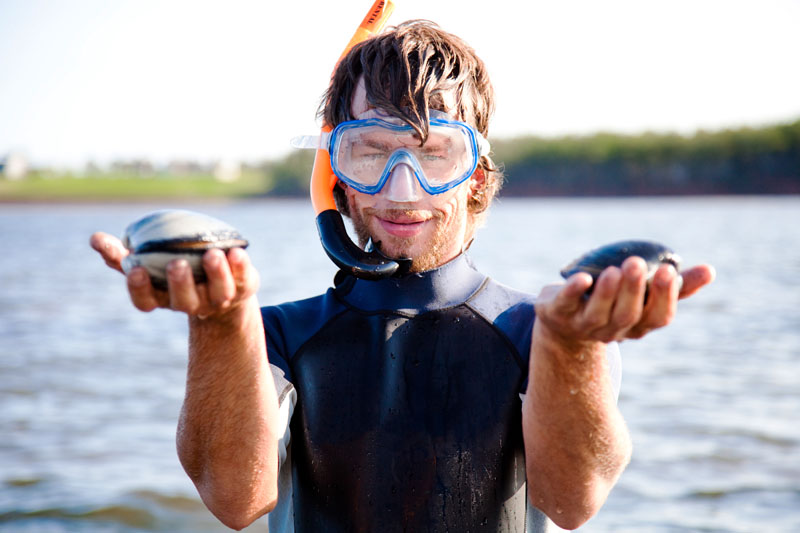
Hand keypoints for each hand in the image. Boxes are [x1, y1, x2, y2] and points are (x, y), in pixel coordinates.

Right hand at [89, 231, 258, 318]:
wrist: (225, 288)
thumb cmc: (177, 272)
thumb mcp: (149, 262)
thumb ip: (121, 254)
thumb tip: (94, 238)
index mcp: (164, 297)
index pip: (147, 301)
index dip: (140, 289)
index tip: (136, 270)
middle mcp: (192, 302)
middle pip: (184, 300)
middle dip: (180, 283)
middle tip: (176, 264)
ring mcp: (220, 298)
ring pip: (218, 291)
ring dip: (216, 273)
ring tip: (212, 254)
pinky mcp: (244, 288)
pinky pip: (244, 279)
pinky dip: (240, 266)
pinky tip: (235, 251)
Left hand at [535, 256, 714, 344]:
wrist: (562, 320)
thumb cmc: (611, 302)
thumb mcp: (642, 296)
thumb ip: (674, 285)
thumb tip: (710, 271)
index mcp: (638, 325)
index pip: (657, 317)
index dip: (665, 297)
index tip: (669, 270)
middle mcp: (613, 329)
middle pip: (628, 315)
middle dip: (634, 290)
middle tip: (638, 263)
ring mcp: (583, 325)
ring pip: (598, 313)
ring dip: (608, 292)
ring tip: (615, 269)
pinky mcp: (557, 314)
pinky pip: (566, 304)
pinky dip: (573, 292)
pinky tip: (582, 277)